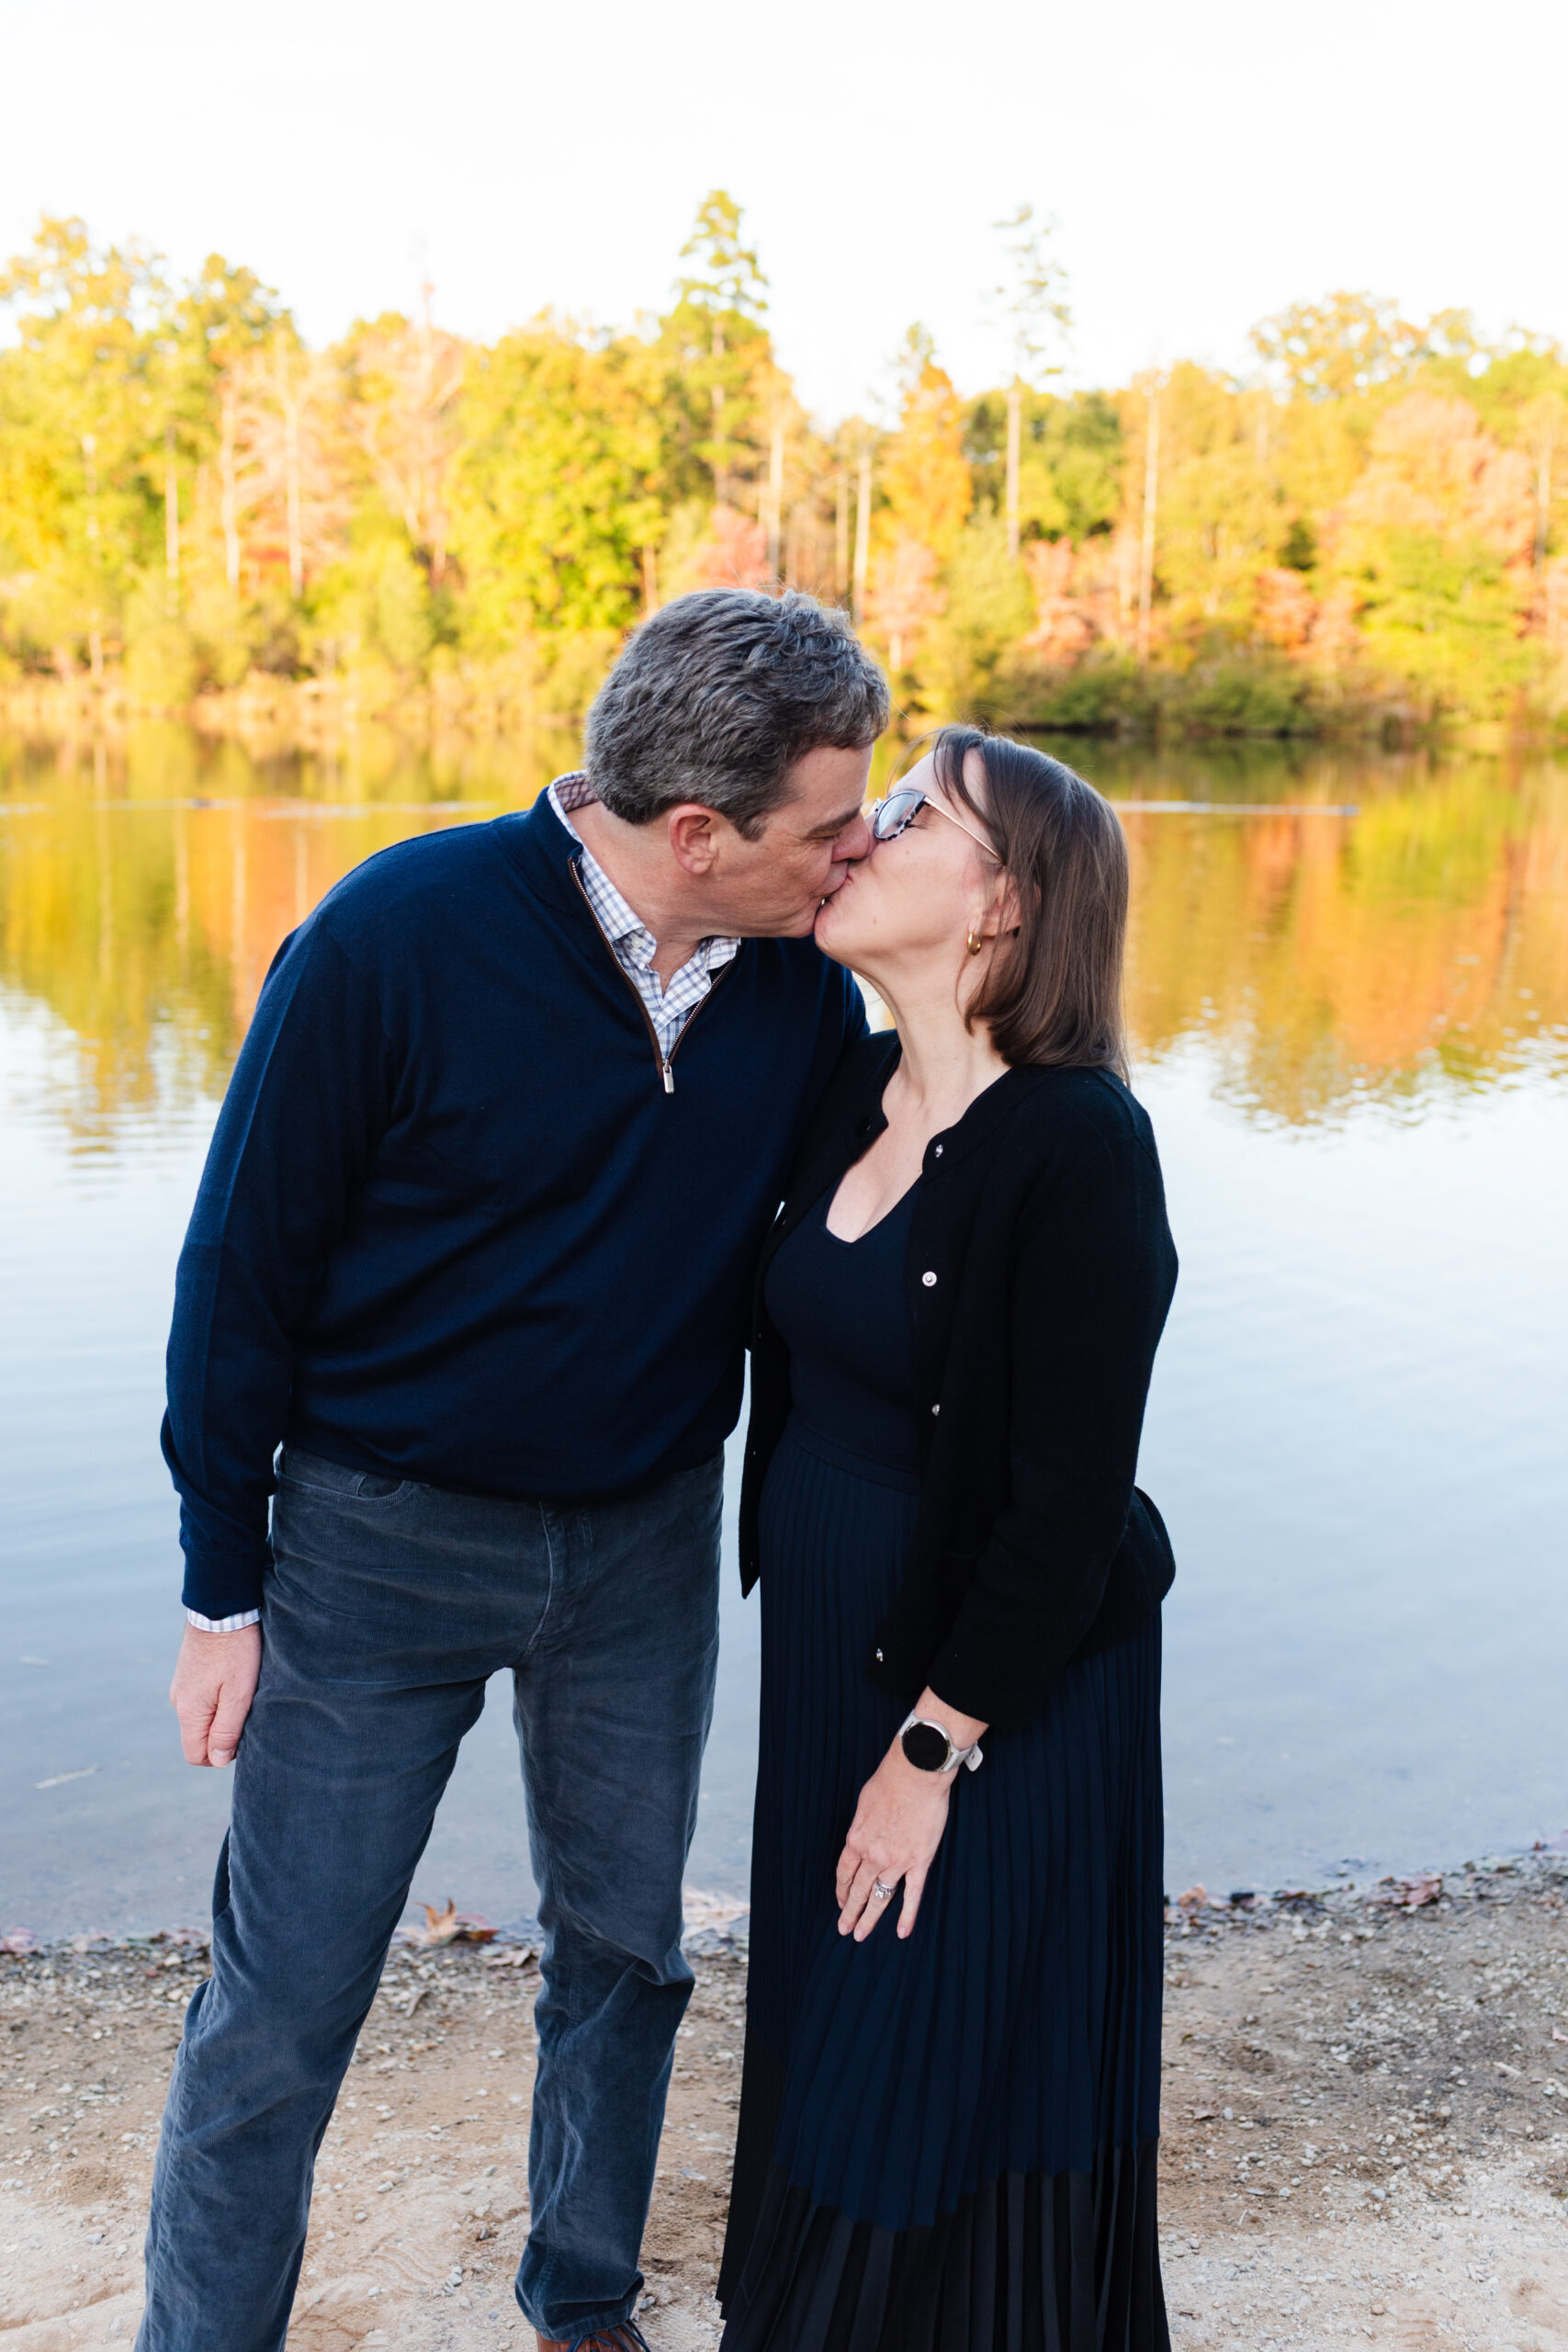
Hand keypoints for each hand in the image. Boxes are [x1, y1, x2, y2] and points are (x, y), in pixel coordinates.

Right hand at [169, 1624, 261, 1766]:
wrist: (221, 1608)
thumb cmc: (235, 1651)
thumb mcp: (238, 1694)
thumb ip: (226, 1731)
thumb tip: (217, 1761)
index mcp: (189, 1712)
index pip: (196, 1755)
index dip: (220, 1755)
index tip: (243, 1734)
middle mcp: (179, 1701)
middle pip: (198, 1736)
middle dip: (222, 1735)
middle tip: (247, 1712)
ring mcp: (181, 1685)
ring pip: (201, 1716)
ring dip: (221, 1714)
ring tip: (243, 1691)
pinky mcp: (188, 1671)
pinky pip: (201, 1697)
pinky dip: (217, 1696)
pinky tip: (234, 1678)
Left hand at [835, 1741, 953, 1941]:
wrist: (917, 1773)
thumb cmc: (890, 1780)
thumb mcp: (864, 1802)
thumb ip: (862, 1826)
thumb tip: (862, 1836)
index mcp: (856, 1839)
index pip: (844, 1872)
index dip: (841, 1890)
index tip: (840, 1902)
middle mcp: (873, 1855)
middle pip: (858, 1890)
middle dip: (849, 1912)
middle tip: (844, 1929)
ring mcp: (896, 1862)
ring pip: (880, 1897)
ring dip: (869, 1918)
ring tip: (861, 1935)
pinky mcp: (919, 1862)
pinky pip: (912, 1894)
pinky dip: (906, 1916)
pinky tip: (901, 1932)